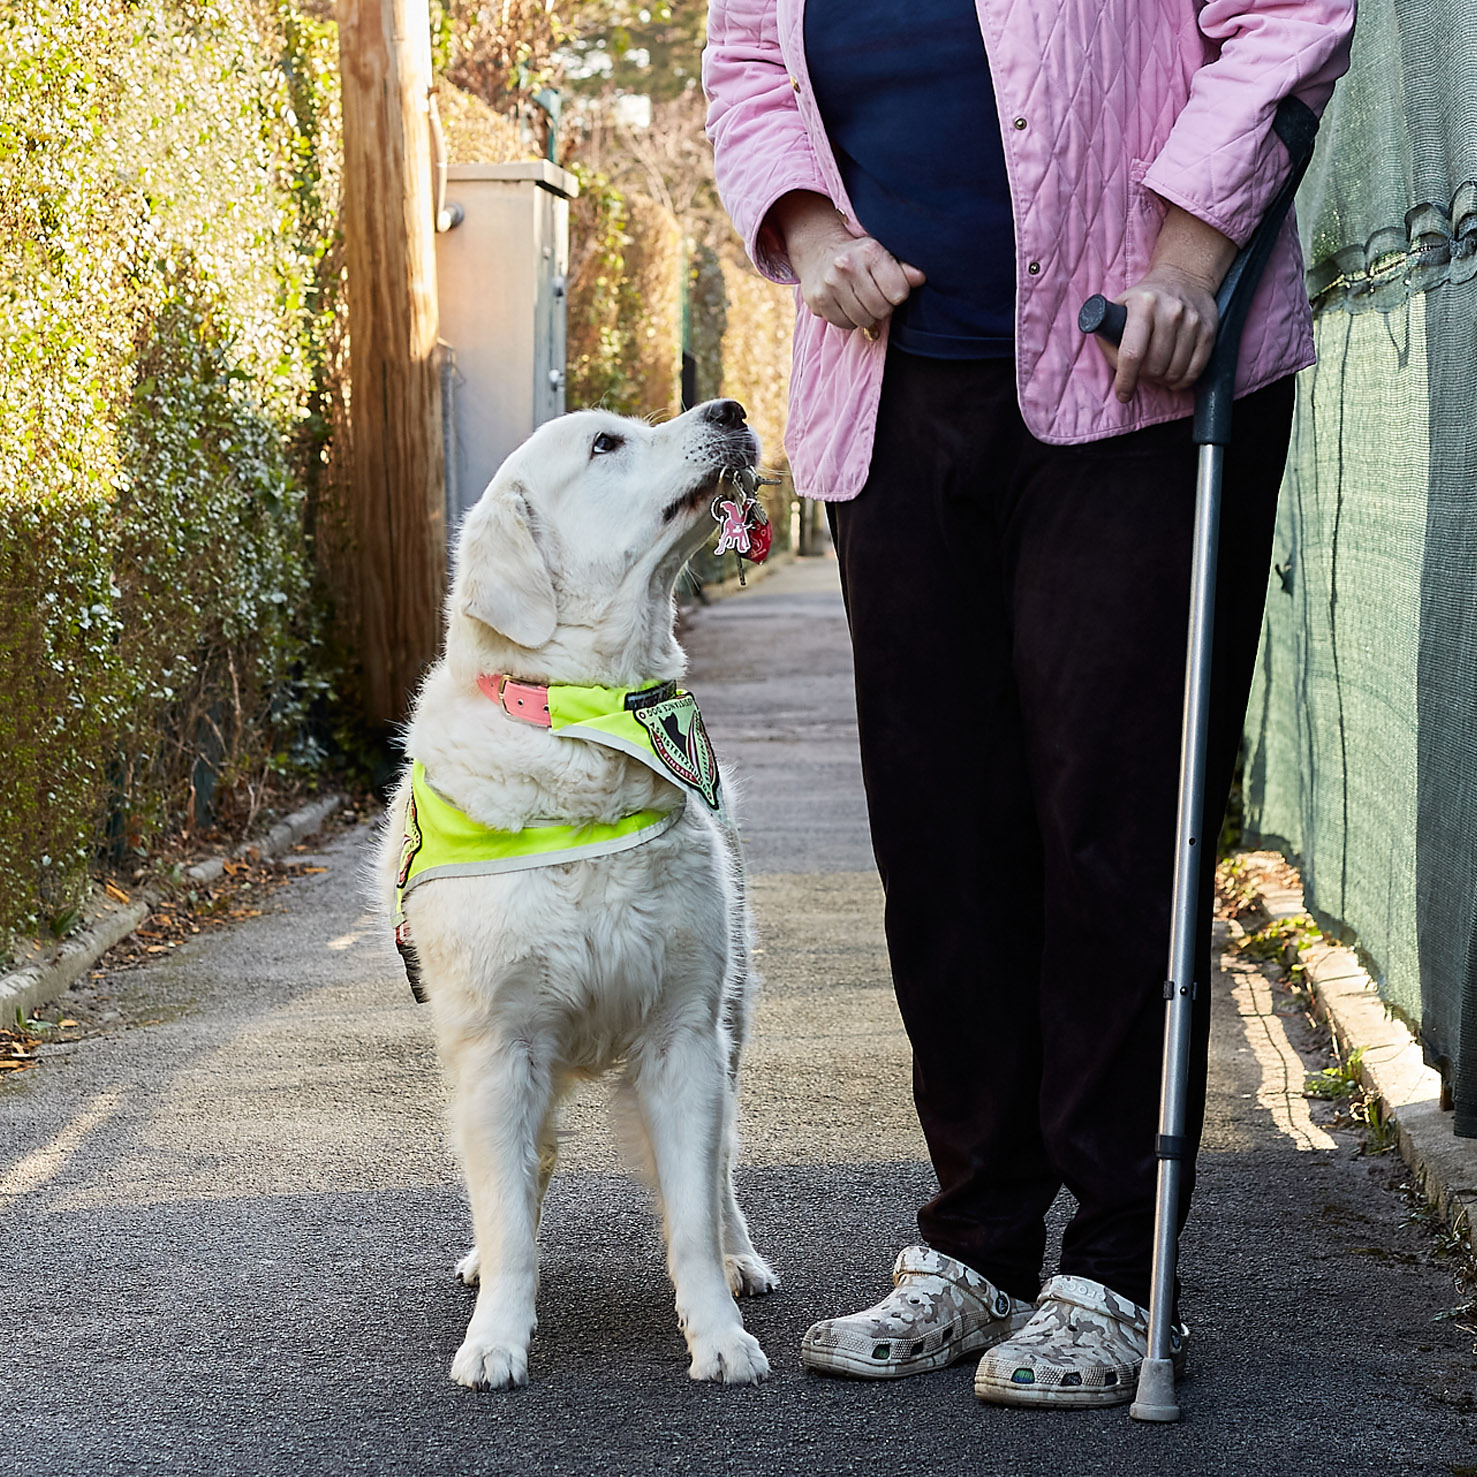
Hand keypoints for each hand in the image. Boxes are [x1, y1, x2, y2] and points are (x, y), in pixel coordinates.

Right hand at [767, 191, 924, 334]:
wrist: (818, 250)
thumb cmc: (858, 256)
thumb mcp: (882, 254)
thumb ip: (902, 268)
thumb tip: (920, 278)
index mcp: (869, 252)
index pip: (898, 293)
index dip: (897, 296)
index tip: (890, 289)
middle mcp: (847, 266)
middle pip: (880, 309)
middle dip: (882, 308)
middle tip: (875, 297)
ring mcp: (830, 284)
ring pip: (862, 320)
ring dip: (866, 316)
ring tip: (861, 301)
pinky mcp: (817, 300)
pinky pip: (844, 324)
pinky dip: (849, 320)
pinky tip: (846, 305)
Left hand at [1097, 203, 1237, 402]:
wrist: (1184, 277)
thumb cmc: (1144, 300)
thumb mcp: (1119, 307)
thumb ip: (1109, 337)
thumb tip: (1116, 370)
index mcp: (1143, 304)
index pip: (1132, 353)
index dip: (1125, 380)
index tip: (1123, 394)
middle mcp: (1171, 311)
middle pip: (1154, 366)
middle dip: (1145, 377)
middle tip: (1142, 372)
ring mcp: (1193, 320)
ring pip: (1174, 372)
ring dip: (1163, 380)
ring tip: (1157, 371)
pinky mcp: (1208, 330)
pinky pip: (1195, 370)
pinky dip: (1182, 380)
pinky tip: (1173, 375)